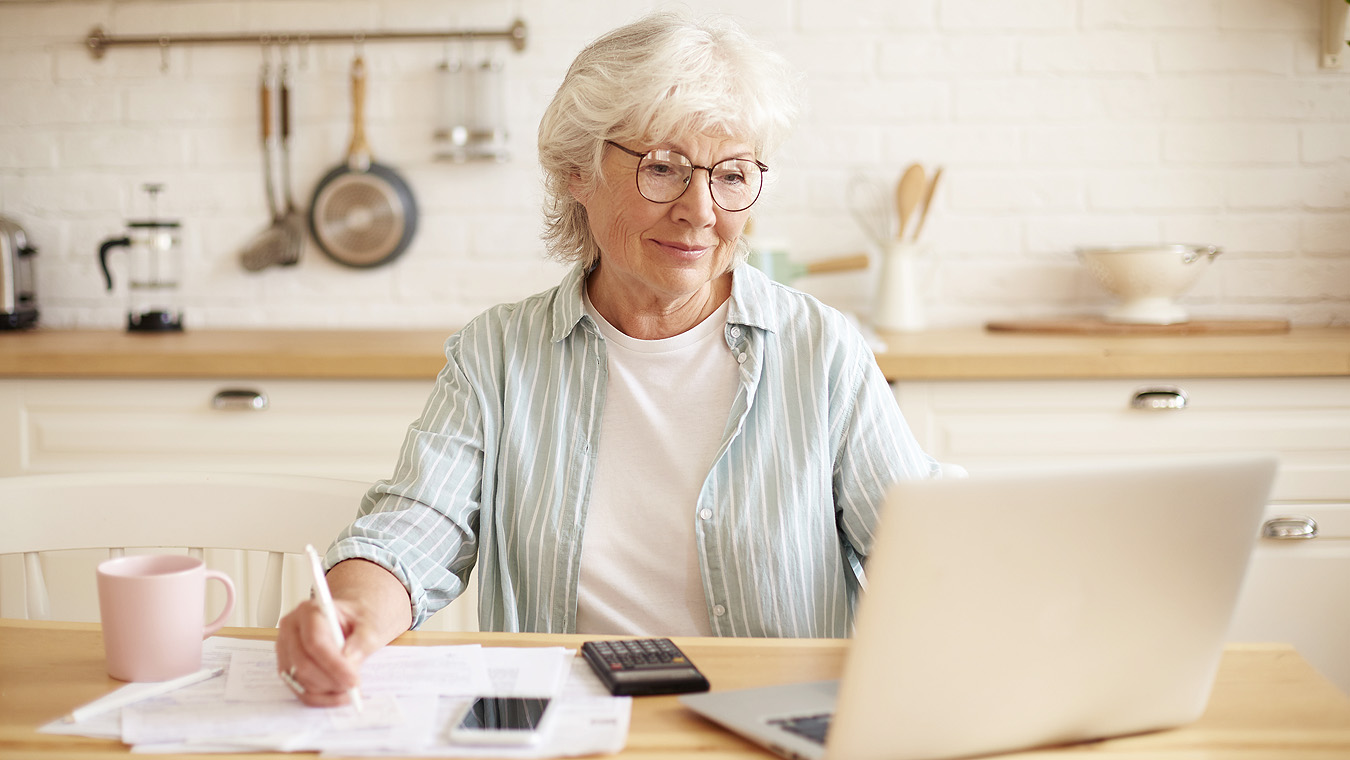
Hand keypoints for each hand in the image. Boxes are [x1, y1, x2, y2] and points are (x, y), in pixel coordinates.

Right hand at [274, 559, 412, 706]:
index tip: (354, 681)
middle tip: (355, 687)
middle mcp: (291, 630)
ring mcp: (286, 650)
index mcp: (309, 611)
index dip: (334, 665)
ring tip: (349, 686)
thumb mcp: (369, 624)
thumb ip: (362, 641)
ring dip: (327, 690)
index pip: (315, 642)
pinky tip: (339, 694)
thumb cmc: (358, 618)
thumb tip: (349, 661)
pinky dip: (321, 698)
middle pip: (304, 664)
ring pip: (300, 681)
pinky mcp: (287, 668)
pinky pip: (300, 691)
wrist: (350, 619)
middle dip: (331, 681)